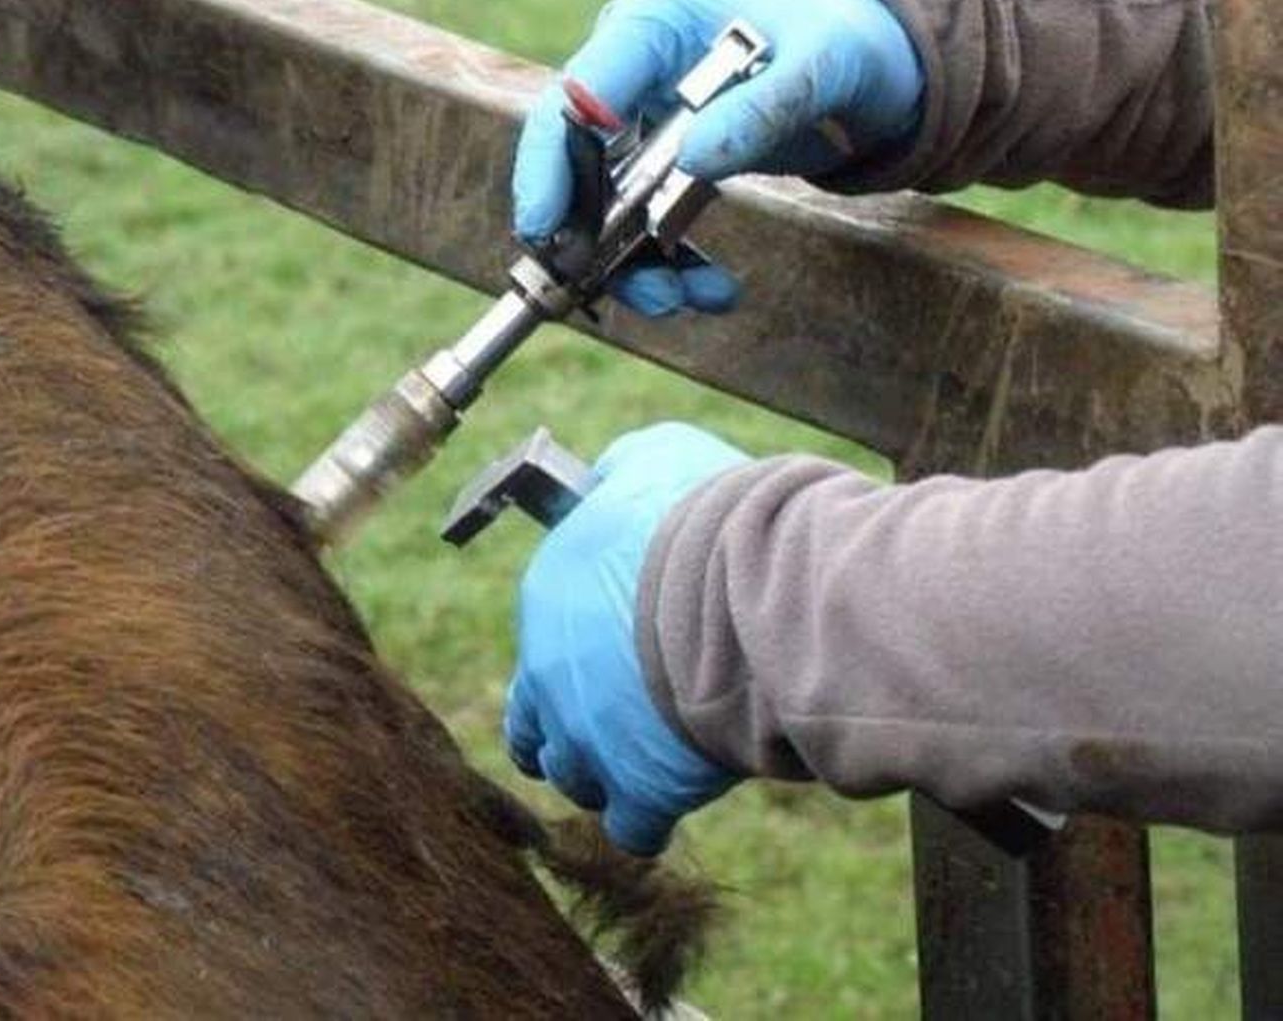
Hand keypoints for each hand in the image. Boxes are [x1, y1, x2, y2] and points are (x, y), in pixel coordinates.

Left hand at [505, 423, 752, 854]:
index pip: (542, 639)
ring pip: (572, 778)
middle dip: (566, 727)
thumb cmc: (709, 514)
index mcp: (547, 600)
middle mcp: (549, 676)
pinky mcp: (641, 789)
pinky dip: (649, 819)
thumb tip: (608, 477)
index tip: (617, 649)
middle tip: (612, 720)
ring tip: (645, 758)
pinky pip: (631, 829)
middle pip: (533, 725)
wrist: (757, 585)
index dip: (580, 648)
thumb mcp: (652, 459)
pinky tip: (672, 800)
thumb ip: (619, 474)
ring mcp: (590, 740)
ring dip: (603, 772)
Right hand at [514, 0, 922, 316]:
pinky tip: (713, 290)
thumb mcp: (822, 63)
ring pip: (611, 204)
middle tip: (628, 287)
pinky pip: (650, 221)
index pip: (578, 93)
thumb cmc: (847, 37)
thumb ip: (760, 107)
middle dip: (596, 234)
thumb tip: (692, 159)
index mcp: (654, 21)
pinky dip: (673, 263)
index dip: (550, 161)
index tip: (547, 226)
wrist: (871, 59)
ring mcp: (650, 119)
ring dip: (638, 264)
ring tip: (684, 301)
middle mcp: (637, 71)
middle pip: (580, 160)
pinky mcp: (671, 161)